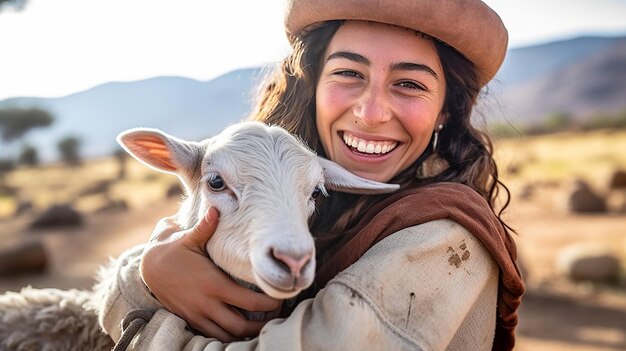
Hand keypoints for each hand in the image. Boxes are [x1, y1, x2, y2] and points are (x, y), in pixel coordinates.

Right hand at [140, 207, 281, 341]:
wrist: (149, 268)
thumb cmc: (173, 250)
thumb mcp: (188, 238)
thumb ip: (205, 226)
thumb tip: (215, 209)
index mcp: (213, 284)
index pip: (250, 302)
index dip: (270, 304)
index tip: (281, 297)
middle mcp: (207, 303)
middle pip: (242, 325)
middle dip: (261, 324)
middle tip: (276, 316)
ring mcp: (198, 314)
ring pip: (228, 335)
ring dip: (246, 333)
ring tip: (261, 325)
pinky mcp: (191, 319)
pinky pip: (213, 336)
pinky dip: (228, 336)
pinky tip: (240, 329)